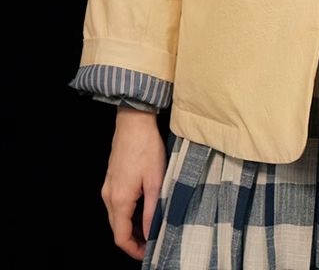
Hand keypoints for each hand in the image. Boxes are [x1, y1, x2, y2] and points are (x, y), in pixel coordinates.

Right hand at [101, 109, 166, 259]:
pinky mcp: (111, 178)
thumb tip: (151, 232)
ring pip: (116, 216)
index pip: (121, 237)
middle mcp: (108, 196)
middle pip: (117, 229)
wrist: (133, 121)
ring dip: (131, 225)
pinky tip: (143, 207)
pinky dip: (128, 212)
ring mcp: (108, 187)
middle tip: (152, 240)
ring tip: (151, 225)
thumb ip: (152, 209)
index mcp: (119, 200)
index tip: (148, 252)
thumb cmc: (146, 148)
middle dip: (133, 239)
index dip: (134, 250)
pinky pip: (116, 204)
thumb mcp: (155, 180)